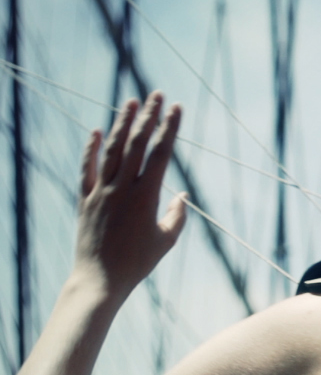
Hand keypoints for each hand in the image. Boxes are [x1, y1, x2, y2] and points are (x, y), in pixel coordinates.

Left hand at [73, 92, 186, 295]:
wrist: (100, 279)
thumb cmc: (138, 263)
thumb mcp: (166, 240)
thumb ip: (176, 215)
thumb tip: (181, 195)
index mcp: (146, 197)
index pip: (160, 153)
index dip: (170, 128)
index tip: (177, 108)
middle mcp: (122, 189)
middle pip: (136, 144)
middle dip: (148, 116)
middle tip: (157, 94)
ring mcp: (101, 192)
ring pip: (112, 150)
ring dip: (122, 124)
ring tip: (131, 102)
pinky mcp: (85, 200)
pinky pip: (87, 169)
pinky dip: (91, 149)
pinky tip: (96, 131)